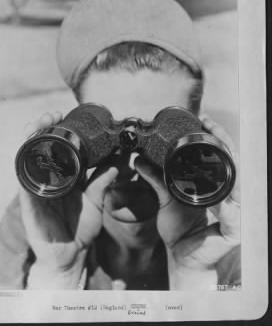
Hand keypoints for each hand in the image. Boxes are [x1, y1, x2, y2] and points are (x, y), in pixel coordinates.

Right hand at [20, 112, 117, 288]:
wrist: (71, 254)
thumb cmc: (82, 227)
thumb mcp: (96, 200)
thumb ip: (105, 181)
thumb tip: (120, 161)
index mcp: (65, 176)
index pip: (58, 148)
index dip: (58, 130)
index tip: (64, 114)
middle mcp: (50, 178)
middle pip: (40, 147)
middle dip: (43, 128)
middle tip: (52, 115)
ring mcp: (38, 189)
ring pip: (29, 158)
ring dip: (32, 139)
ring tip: (38, 125)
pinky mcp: (30, 202)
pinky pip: (25, 181)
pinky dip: (26, 165)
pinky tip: (30, 151)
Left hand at [134, 115, 239, 288]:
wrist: (182, 256)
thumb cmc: (179, 227)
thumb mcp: (165, 198)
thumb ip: (154, 178)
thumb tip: (138, 159)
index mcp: (216, 187)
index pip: (223, 157)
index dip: (217, 137)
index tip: (204, 119)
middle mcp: (229, 197)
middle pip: (233, 164)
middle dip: (224, 141)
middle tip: (210, 123)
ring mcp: (235, 213)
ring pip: (237, 184)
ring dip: (228, 164)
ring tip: (217, 144)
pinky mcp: (233, 231)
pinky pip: (232, 215)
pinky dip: (226, 204)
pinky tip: (219, 196)